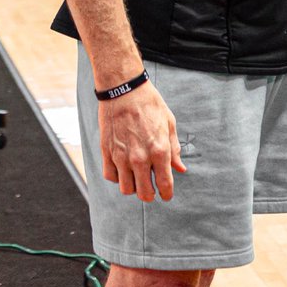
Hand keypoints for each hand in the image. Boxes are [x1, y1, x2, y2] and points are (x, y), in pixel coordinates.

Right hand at [99, 80, 186, 202]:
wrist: (124, 90)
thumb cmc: (150, 104)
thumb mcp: (169, 123)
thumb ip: (174, 148)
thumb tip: (180, 168)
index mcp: (159, 150)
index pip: (164, 184)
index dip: (167, 194)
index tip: (167, 195)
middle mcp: (140, 158)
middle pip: (143, 193)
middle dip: (150, 195)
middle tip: (152, 190)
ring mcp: (121, 157)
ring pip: (126, 189)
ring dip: (133, 187)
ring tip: (137, 179)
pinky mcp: (106, 153)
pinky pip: (111, 177)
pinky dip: (118, 177)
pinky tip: (124, 169)